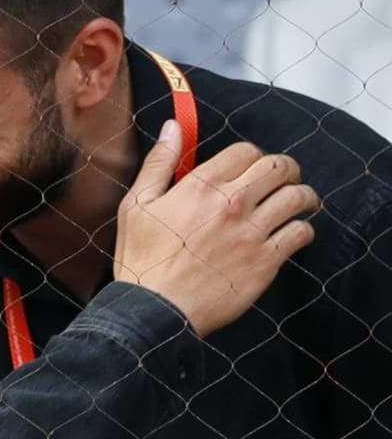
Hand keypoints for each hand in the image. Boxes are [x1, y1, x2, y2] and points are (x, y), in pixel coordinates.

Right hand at [115, 121, 318, 336]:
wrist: (154, 311)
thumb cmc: (141, 261)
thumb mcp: (136, 206)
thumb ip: (159, 163)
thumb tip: (172, 128)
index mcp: (201, 186)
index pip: (246, 151)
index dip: (252, 156)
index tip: (251, 168)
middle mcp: (232, 203)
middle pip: (279, 167)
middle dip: (285, 170)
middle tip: (283, 180)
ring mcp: (252, 233)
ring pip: (297, 197)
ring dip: (302, 196)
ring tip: (298, 203)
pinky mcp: (265, 261)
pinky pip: (300, 233)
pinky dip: (302, 230)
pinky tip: (293, 233)